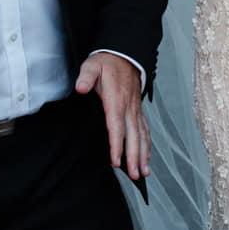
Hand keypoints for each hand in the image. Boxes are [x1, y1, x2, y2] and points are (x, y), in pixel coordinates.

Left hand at [76, 51, 149, 180]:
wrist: (125, 54)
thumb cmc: (107, 62)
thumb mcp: (92, 65)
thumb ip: (86, 77)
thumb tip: (81, 88)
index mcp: (116, 100)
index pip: (116, 126)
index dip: (117, 145)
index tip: (116, 161)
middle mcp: (129, 108)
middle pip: (133, 136)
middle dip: (135, 157)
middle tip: (134, 175)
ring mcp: (135, 110)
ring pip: (142, 136)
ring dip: (143, 155)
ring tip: (143, 172)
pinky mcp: (137, 111)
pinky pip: (145, 130)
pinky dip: (147, 145)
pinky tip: (147, 157)